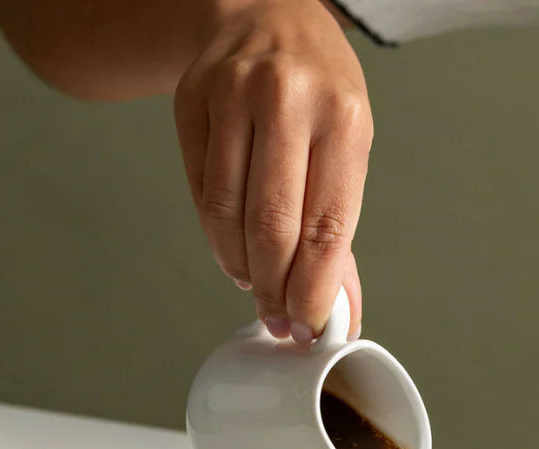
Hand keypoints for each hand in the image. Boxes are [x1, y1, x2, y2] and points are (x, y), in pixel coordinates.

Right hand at [175, 0, 370, 341]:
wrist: (261, 12)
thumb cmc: (316, 87)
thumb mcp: (347, 145)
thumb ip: (340, 230)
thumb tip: (339, 310)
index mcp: (343, 116)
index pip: (325, 227)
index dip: (312, 291)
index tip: (306, 327)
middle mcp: (287, 100)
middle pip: (270, 229)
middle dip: (273, 290)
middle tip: (277, 317)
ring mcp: (232, 96)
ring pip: (227, 217)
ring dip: (240, 269)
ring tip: (254, 284)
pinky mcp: (191, 103)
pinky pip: (200, 196)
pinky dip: (217, 238)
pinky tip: (233, 249)